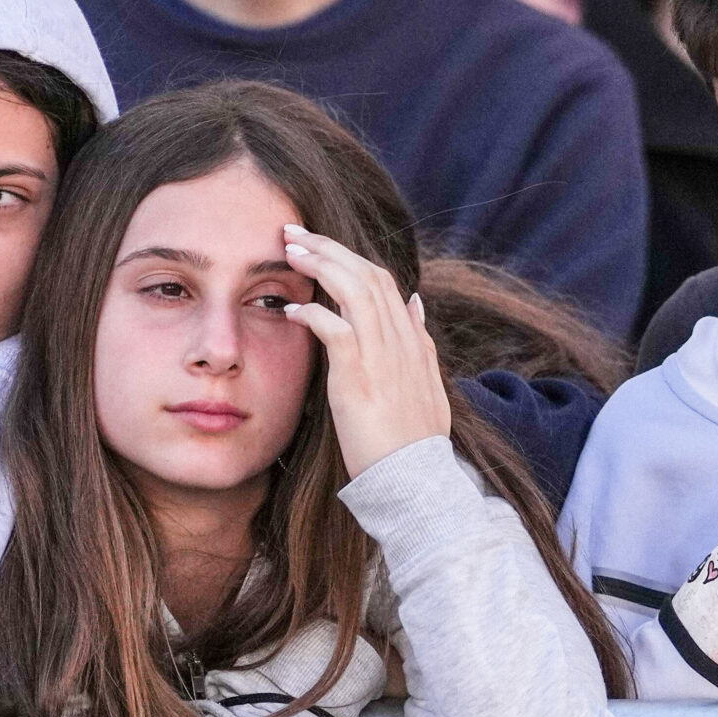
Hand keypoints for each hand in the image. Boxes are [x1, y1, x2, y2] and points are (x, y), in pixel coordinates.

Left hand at [279, 224, 450, 477]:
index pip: (384, 282)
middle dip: (329, 247)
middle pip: (367, 274)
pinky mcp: (360, 378)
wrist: (418, 482)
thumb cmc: (414, 443)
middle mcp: (401, 343)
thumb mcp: (428, 385)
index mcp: (414, 342)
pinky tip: (291, 311)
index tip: (320, 246)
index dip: (350, 257)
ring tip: (289, 251)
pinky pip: (336, 329)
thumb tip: (416, 303)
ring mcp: (383, 358)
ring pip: (354, 290)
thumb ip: (420, 341)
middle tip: (294, 233)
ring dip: (320, 264)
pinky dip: (313, 313)